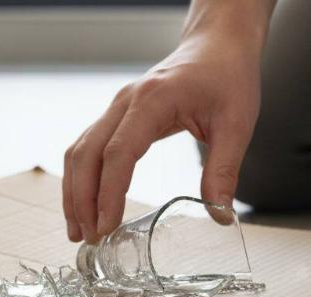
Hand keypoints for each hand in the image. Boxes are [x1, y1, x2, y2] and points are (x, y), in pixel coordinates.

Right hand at [62, 2, 272, 242]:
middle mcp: (124, 103)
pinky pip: (86, 148)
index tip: (107, 226)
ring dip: (73, 192)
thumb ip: (224, 170)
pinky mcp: (116, 116)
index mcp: (152, 102)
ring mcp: (115, 108)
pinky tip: (84, 203)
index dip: (108, 194)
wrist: (217, 44)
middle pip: (86, 155)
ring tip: (79, 229)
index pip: (118, 154)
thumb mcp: (237, 124)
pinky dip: (80, 178)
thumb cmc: (227, 77)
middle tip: (90, 238)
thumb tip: (219, 216)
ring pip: (78, 152)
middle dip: (82, 200)